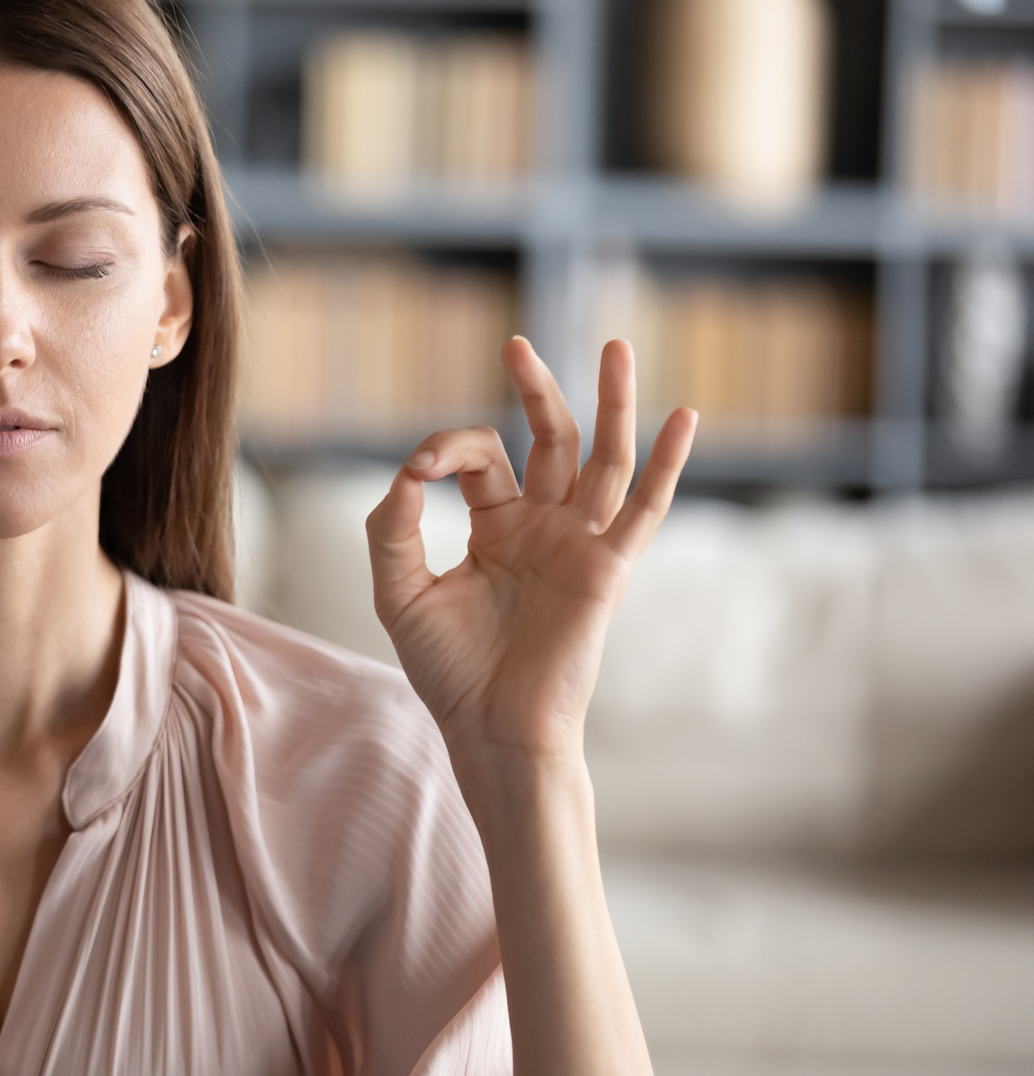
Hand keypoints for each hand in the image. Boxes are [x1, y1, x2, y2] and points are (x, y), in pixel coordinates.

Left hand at [364, 337, 696, 762]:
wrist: (492, 730)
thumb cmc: (448, 671)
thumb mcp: (399, 592)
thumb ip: (391, 529)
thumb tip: (408, 474)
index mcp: (494, 527)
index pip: (478, 459)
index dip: (444, 449)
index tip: (417, 471)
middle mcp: (542, 527)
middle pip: (549, 440)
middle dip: (535, 391)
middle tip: (515, 345)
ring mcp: (578, 545)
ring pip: (603, 458)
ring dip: (611, 402)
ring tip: (618, 345)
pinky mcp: (606, 570)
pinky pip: (644, 509)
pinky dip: (667, 463)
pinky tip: (684, 418)